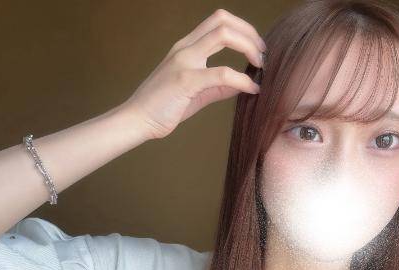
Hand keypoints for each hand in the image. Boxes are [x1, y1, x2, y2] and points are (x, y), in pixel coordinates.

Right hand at [123, 8, 266, 140]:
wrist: (136, 120)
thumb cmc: (163, 107)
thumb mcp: (196, 93)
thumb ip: (219, 87)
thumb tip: (242, 84)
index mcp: (186, 48)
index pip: (218, 22)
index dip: (243, 30)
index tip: (256, 49)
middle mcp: (185, 48)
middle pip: (223, 21)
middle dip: (250, 34)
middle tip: (262, 55)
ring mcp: (184, 61)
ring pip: (223, 35)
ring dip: (249, 47)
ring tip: (260, 66)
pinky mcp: (185, 80)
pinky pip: (221, 73)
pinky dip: (242, 79)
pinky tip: (251, 89)